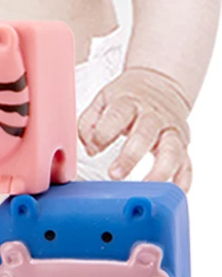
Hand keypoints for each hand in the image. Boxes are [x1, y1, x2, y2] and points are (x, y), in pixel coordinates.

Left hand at [78, 67, 191, 188]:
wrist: (159, 84)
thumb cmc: (126, 97)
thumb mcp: (103, 99)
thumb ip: (89, 122)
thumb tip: (89, 148)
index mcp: (128, 102)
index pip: (117, 115)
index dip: (104, 133)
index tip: (93, 148)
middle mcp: (153, 116)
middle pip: (144, 135)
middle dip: (129, 157)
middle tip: (114, 175)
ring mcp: (170, 130)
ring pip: (171, 151)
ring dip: (160, 171)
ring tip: (146, 187)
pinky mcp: (183, 144)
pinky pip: (187, 164)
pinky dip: (183, 180)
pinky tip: (175, 192)